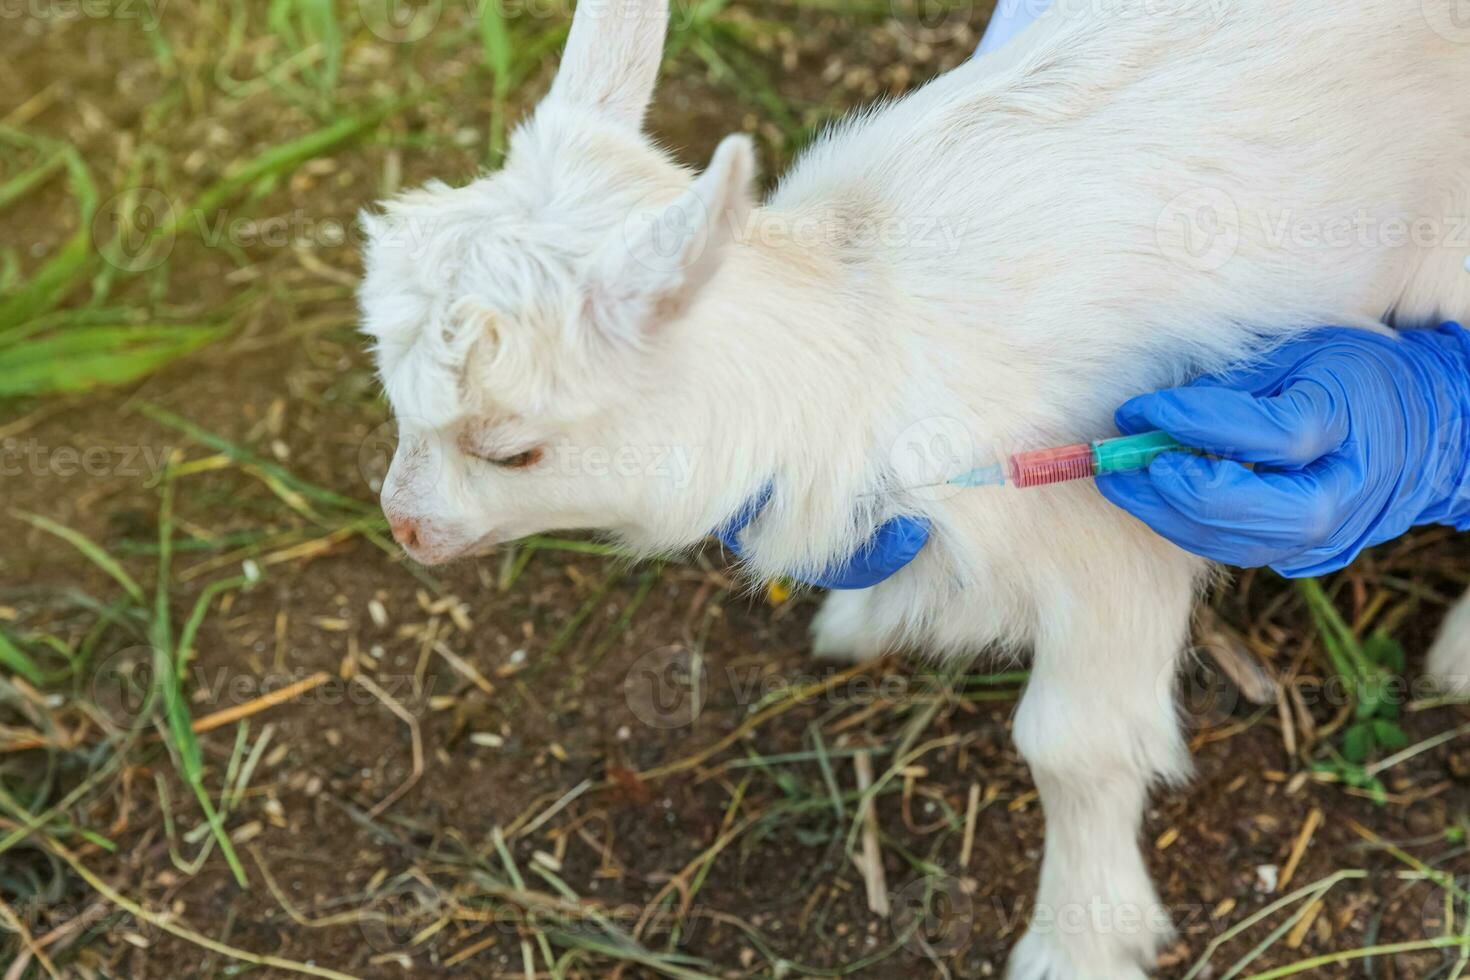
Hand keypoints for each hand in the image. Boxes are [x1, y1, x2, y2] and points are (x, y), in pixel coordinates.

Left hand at [1097, 324, 1469, 576]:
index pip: (1268, 435)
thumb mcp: (1301, 354)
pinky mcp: (1310, 556)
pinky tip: (1156, 500)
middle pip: (1257, 512)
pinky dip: (1191, 528)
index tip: (1137, 409)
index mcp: (1350, 422)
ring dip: (1169, 516)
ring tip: (1122, 483)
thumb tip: (1155, 413)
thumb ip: (1233, 385)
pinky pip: (1240, 550)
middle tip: (1120, 466)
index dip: (1193, 423)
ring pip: (1241, 545)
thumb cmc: (1352, 375)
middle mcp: (1346, 489)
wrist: (1425, 428)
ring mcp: (1332, 534)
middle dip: (1178, 491)